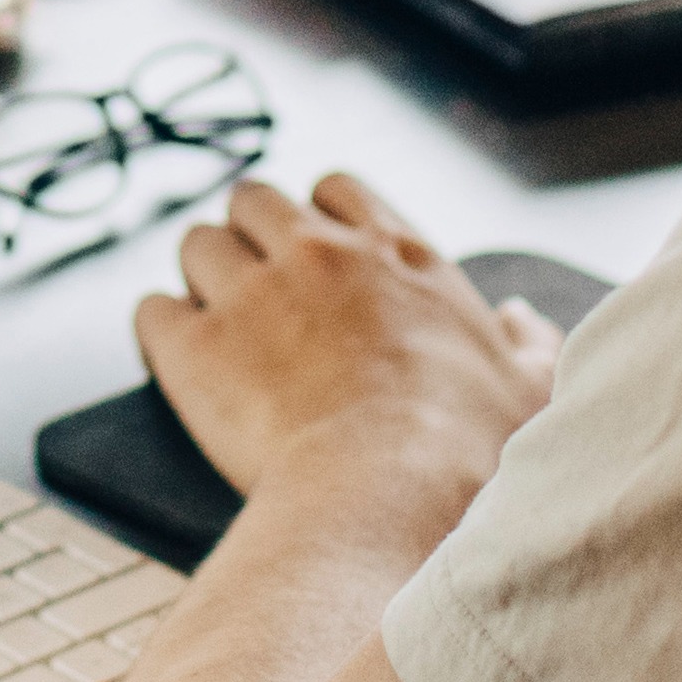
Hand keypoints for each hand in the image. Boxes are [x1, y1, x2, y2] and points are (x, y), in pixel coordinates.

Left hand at [133, 174, 561, 536]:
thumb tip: (522, 322)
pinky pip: (151, 310)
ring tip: (215, 326)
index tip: (317, 259)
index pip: (335, 190)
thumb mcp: (530, 388)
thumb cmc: (468, 449)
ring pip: (195, 243)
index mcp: (397, 254)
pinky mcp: (194, 347)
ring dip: (201, 277)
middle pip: (253, 199)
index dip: (317, 221)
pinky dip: (161, 332)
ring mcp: (251, 293)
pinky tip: (179, 361)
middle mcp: (318, 254)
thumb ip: (529, 344)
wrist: (391, 492)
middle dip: (249, 236)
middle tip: (256, 290)